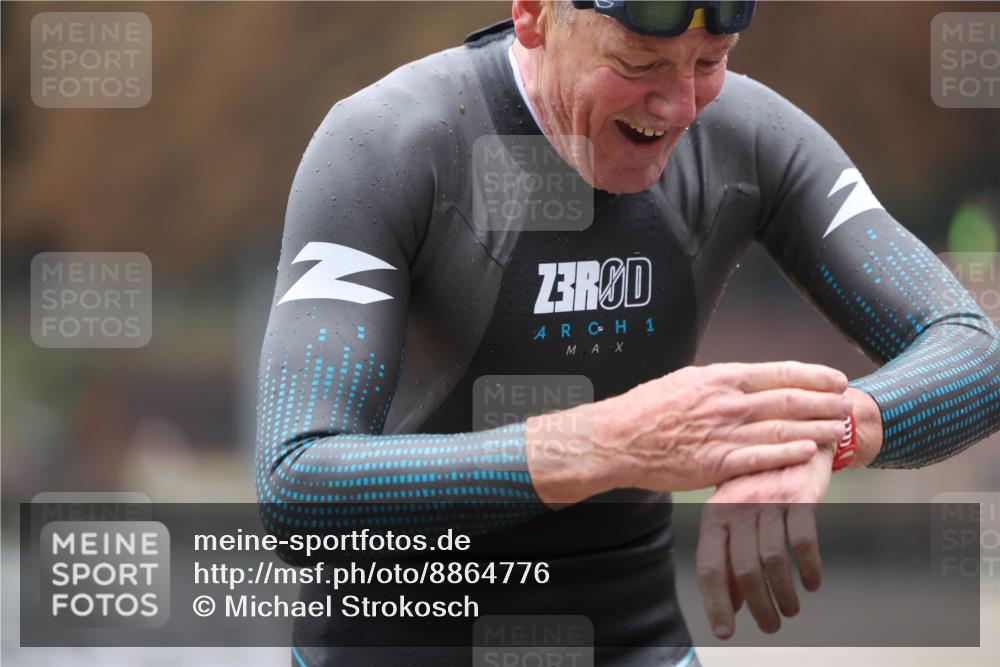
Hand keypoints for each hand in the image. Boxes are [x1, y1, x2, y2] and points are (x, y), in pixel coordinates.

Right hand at [600, 361, 848, 492]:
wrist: (617, 438)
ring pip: (783, 429)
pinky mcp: (716, 463)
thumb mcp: (685, 381)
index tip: (836, 378)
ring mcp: (723, 433)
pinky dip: (789, 454)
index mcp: (720, 378)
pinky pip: (761, 458)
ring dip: (817, 428)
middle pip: (789, 400)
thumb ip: (720, 383)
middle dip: (825, 402)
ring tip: (840, 429)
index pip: (779, 373)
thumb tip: (747, 381)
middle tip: (848, 404)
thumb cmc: (647, 409)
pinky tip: (811, 452)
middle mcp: (727, 402)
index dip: (814, 376)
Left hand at [696, 445, 834, 638]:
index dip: (717, 602)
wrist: (792, 434)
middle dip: (758, 607)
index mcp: (715, 512)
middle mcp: (738, 507)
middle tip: (770, 626)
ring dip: (785, 595)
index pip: (711, 566)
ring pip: (774, 561)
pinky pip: (804, 543)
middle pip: (745, 570)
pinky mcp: (800, 497)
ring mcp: (769, 500)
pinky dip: (810, 569)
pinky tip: (812, 583)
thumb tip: (729, 601)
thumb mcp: (734, 511)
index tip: (725, 631)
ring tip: (790, 610)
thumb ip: (729, 553)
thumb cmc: (758, 480)